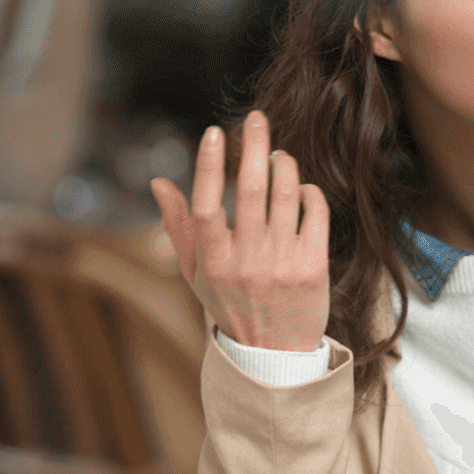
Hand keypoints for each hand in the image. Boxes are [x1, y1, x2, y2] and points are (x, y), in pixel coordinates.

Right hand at [150, 110, 330, 352]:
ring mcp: (283, 263)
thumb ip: (179, 228)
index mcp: (214, 261)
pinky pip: (315, 212)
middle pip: (250, 189)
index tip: (214, 132)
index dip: (207, 165)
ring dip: (284, 164)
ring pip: (286, 194)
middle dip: (254, 145)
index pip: (205, 204)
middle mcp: (248, 261)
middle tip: (257, 118)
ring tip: (279, 155)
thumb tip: (158, 183)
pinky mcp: (314, 267)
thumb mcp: (197, 274)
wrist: (277, 355)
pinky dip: (309, 191)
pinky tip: (301, 188)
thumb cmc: (232, 306)